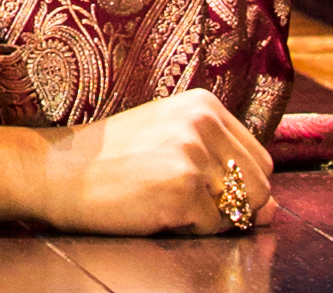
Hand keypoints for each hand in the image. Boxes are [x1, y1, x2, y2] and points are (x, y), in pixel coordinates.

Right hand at [32, 90, 277, 235]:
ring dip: (210, 218)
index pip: (261, 160)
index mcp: (203, 103)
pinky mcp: (183, 186)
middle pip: (261, 187)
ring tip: (166, 199)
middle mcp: (203, 121)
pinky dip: (190, 229)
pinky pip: (215, 228)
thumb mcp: (170, 141)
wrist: (58, 170)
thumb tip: (274, 210)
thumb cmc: (113, 159)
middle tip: (180, 195)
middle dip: (231, 205)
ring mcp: (193, 152)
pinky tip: (155, 209)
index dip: (237, 186)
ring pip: (241, 211)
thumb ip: (223, 166)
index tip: (196, 184)